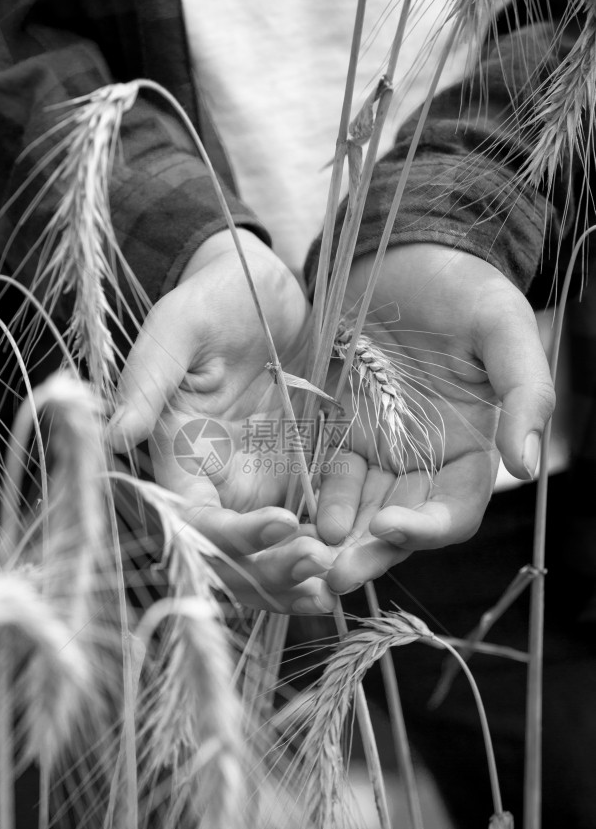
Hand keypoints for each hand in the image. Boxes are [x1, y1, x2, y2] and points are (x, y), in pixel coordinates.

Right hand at [108, 229, 336, 612]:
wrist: (266, 289)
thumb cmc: (211, 300)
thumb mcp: (176, 327)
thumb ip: (148, 380)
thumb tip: (114, 437)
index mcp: (180, 455)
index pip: (195, 518)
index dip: (233, 535)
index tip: (281, 524)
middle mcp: (217, 482)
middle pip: (233, 554)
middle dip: (270, 572)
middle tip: (318, 566)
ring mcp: (260, 483)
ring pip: (270, 554)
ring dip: (298, 577)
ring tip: (337, 583)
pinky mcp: (300, 474)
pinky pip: (312, 526)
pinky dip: (329, 550)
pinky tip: (354, 562)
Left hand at [316, 243, 555, 591]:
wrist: (400, 254)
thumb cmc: (460, 285)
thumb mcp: (502, 327)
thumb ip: (524, 394)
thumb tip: (528, 469)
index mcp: (473, 449)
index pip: (455, 510)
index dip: (428, 528)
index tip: (391, 526)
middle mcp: (427, 462)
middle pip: (403, 525)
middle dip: (372, 552)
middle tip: (335, 574)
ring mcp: (382, 452)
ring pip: (362, 514)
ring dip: (339, 541)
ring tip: (309, 560)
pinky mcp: (341, 435)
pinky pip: (328, 480)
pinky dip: (317, 503)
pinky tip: (299, 521)